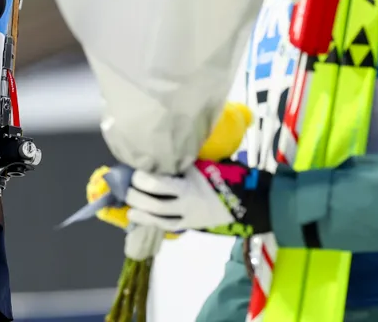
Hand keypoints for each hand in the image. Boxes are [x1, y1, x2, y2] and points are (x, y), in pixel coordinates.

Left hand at [124, 159, 271, 237]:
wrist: (249, 201)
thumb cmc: (225, 176)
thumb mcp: (204, 165)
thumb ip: (182, 161)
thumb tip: (158, 150)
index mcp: (190, 186)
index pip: (160, 185)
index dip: (144, 179)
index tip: (135, 171)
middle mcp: (188, 204)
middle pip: (157, 205)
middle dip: (139, 197)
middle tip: (128, 188)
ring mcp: (189, 217)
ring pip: (161, 219)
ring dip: (143, 214)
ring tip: (129, 209)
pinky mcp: (191, 225)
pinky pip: (169, 227)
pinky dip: (153, 223)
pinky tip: (140, 218)